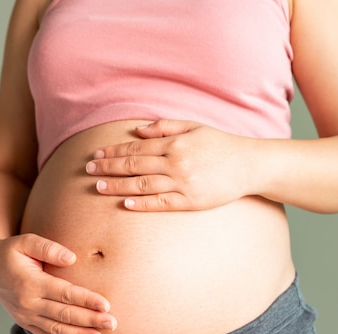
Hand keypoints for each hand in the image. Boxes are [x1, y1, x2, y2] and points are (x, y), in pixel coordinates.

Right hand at [0, 233, 116, 333]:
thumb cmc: (10, 251)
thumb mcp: (26, 242)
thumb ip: (48, 248)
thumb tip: (72, 258)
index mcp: (31, 283)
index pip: (64, 293)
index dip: (86, 300)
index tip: (106, 304)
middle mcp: (28, 302)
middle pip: (64, 314)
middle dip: (89, 320)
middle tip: (112, 323)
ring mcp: (25, 315)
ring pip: (56, 328)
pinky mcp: (24, 321)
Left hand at [85, 120, 254, 210]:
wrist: (250, 165)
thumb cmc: (220, 144)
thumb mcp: (194, 127)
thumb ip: (165, 126)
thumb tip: (137, 130)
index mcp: (175, 143)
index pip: (136, 147)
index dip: (113, 152)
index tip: (96, 155)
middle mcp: (176, 162)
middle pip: (134, 165)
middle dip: (108, 168)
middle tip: (88, 171)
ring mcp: (184, 183)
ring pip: (143, 185)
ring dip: (118, 187)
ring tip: (98, 188)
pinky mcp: (191, 201)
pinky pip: (161, 203)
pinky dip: (142, 204)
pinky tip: (125, 204)